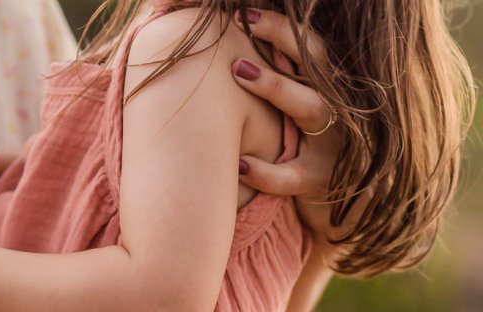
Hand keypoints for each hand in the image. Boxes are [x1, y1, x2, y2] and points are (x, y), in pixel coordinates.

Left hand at [231, 9, 343, 231]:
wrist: (346, 205)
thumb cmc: (309, 145)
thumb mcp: (305, 107)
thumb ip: (286, 78)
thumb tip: (237, 43)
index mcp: (333, 87)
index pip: (314, 47)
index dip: (282, 28)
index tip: (244, 14)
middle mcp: (340, 108)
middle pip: (318, 66)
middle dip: (282, 42)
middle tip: (243, 24)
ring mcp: (334, 144)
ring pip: (311, 109)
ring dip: (276, 87)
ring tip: (238, 71)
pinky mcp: (320, 181)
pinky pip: (293, 175)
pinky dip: (266, 171)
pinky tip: (239, 163)